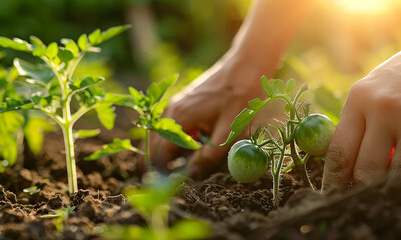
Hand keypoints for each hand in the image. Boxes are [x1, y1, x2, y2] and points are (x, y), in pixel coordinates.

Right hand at [147, 57, 273, 175]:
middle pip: (154, 144)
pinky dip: (175, 139)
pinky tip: (192, 146)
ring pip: (161, 135)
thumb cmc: (240, 98)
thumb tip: (191, 175)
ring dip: (167, 151)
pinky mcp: (184, 101)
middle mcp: (171, 109)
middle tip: (171, 180)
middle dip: (160, 163)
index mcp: (178, 118)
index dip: (162, 172)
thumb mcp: (229, 132)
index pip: (159, 153)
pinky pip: (171, 125)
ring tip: (182, 165)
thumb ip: (209, 156)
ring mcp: (176, 103)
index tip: (169, 186)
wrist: (245, 66)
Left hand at [322, 36, 400, 187]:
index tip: (334, 198)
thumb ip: (358, 126)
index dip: (334, 183)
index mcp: (361, 99)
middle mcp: (387, 109)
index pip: (340, 153)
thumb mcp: (374, 90)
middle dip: (367, 188)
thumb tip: (342, 174)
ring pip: (400, 176)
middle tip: (372, 192)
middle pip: (366, 173)